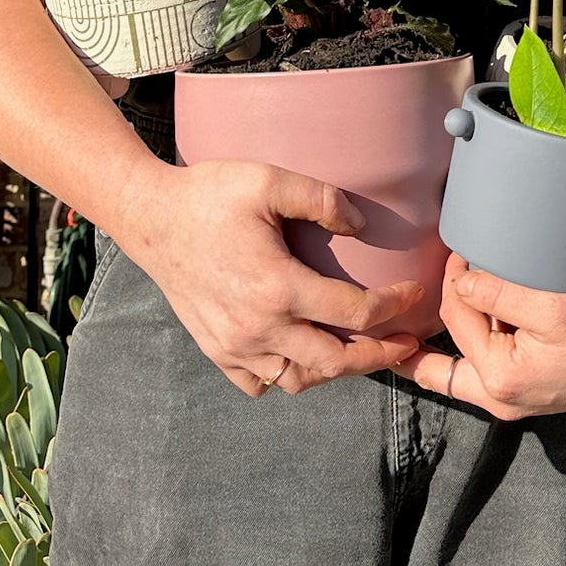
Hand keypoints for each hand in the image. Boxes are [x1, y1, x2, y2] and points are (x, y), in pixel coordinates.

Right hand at [123, 159, 423, 397]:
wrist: (151, 218)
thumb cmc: (210, 195)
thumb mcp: (269, 181)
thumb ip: (322, 199)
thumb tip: (360, 226)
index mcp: (279, 288)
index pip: (355, 312)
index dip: (394, 306)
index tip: (414, 294)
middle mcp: (259, 327)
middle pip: (335, 362)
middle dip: (378, 355)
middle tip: (406, 343)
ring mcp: (235, 346)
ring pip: (299, 381)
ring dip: (335, 370)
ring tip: (360, 350)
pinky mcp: (216, 350)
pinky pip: (261, 384)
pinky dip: (288, 375)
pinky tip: (304, 353)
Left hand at [392, 255, 565, 418]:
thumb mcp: (552, 307)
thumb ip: (498, 294)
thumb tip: (458, 281)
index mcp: (500, 380)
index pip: (457, 318)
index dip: (453, 278)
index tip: (462, 247)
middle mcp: (500, 399)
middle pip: (445, 354)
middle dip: (436, 318)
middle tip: (442, 276)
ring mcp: (513, 399)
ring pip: (462, 363)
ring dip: (460, 326)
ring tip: (462, 288)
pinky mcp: (528, 390)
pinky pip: (486, 365)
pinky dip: (480, 337)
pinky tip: (486, 310)